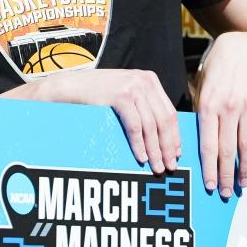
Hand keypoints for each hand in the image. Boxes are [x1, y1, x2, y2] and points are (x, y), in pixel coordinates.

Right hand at [4, 69, 180, 173]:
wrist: (71, 86)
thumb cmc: (97, 95)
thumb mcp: (126, 95)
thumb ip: (143, 106)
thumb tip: (162, 136)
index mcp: (149, 80)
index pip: (169, 112)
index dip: (174, 136)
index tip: (176, 154)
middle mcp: (144, 81)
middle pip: (165, 120)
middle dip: (168, 146)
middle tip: (170, 166)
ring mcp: (132, 87)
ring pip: (151, 125)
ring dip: (155, 149)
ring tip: (156, 167)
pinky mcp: (120, 95)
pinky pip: (135, 125)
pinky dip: (139, 144)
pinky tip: (141, 157)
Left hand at [194, 32, 246, 196]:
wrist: (242, 48)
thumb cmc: (217, 72)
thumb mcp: (202, 90)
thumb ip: (201, 115)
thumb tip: (197, 145)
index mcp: (208, 106)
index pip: (207, 145)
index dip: (209, 168)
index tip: (210, 185)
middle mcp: (228, 107)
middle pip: (227, 150)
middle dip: (227, 175)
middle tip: (227, 193)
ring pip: (246, 145)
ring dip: (245, 168)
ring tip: (243, 183)